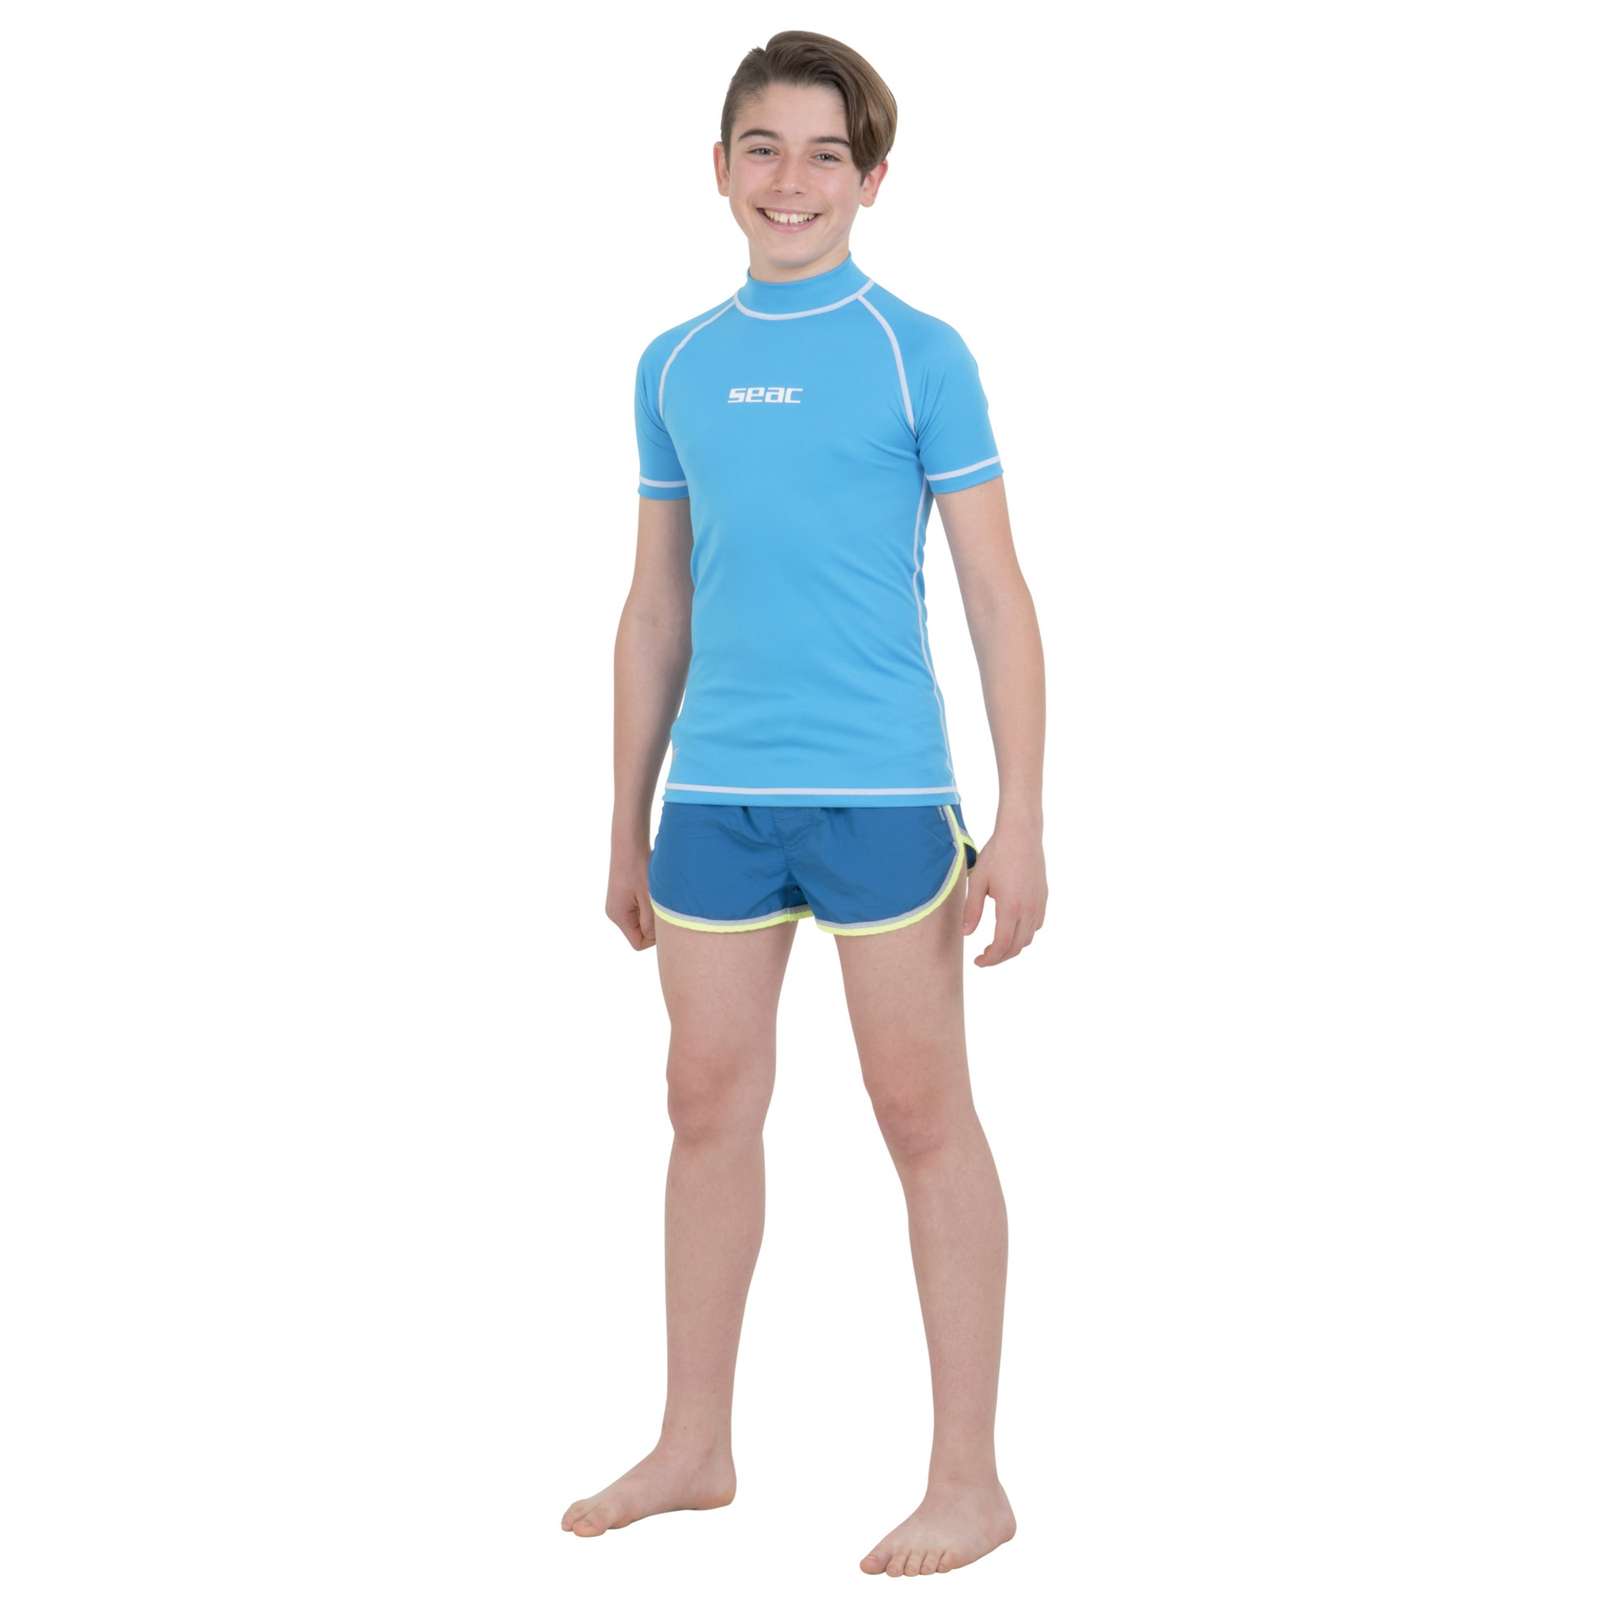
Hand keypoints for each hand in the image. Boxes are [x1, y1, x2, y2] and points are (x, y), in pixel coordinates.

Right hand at [606, 847, 656, 949]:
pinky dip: (650, 904)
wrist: (629, 842)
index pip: (639, 943)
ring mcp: (620, 904)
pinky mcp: (625, 896)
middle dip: (654, 924)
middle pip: (640, 933)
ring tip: (657, 895)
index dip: (654, 937)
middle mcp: (616, 913)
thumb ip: (650, 923)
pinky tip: (653, 890)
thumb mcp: (648, 899)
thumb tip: (654, 939)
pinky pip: (641, 910)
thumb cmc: (639, 868)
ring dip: (653, 912)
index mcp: (618, 916)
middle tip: (663, 906)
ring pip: (642, 921)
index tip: (663, 918)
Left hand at [961, 822, 1045, 965]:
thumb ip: (971, 910)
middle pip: (1016, 947)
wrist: (1021, 834)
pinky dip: (1024, 933)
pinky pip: (1036, 925)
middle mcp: (1029, 909)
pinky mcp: (1043, 897)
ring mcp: (1039, 904)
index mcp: (1011, 907)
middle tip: (984, 957)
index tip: (978, 962)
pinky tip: (1011, 926)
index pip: (1002, 946)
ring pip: (1028, 938)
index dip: (990, 959)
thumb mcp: (978, 882)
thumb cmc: (997, 854)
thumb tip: (966, 934)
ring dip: (1012, 946)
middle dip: (1000, 957)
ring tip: (995, 944)